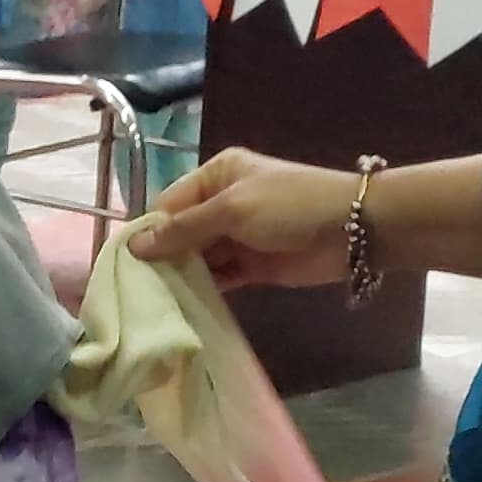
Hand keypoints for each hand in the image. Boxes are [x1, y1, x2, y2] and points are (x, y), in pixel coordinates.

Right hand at [128, 146, 358, 291]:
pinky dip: (205, 289)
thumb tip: (136, 245)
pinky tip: (184, 306)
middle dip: (163, 256)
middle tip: (137, 289)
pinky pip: (220, 277)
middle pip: (181, 231)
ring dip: (183, 276)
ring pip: (199, 257)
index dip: (150, 231)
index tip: (127, 263)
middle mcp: (223, 202)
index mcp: (217, 175)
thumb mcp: (232, 210)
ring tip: (155, 302)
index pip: (169, 203)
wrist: (354, 230)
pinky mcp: (253, 266)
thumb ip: (185, 229)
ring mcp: (239, 236)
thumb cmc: (290, 207)